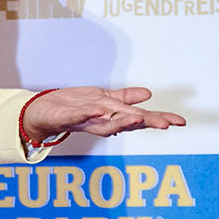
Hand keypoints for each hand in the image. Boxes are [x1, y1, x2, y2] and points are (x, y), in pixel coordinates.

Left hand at [22, 87, 184, 142]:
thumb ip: (124, 98)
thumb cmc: (72, 106)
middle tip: (165, 124)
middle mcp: (100, 122)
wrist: (39, 112)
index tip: (179, 122)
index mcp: (111, 116)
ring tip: (139, 117)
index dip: (158, 119)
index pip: (138, 118)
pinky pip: (76, 117)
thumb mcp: (101, 99)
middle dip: (146, 122)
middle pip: (127, 122)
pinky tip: (98, 110)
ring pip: (105, 123)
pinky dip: (87, 115)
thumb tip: (148, 94)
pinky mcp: (65, 117)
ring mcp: (83, 121)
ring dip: (122, 121)